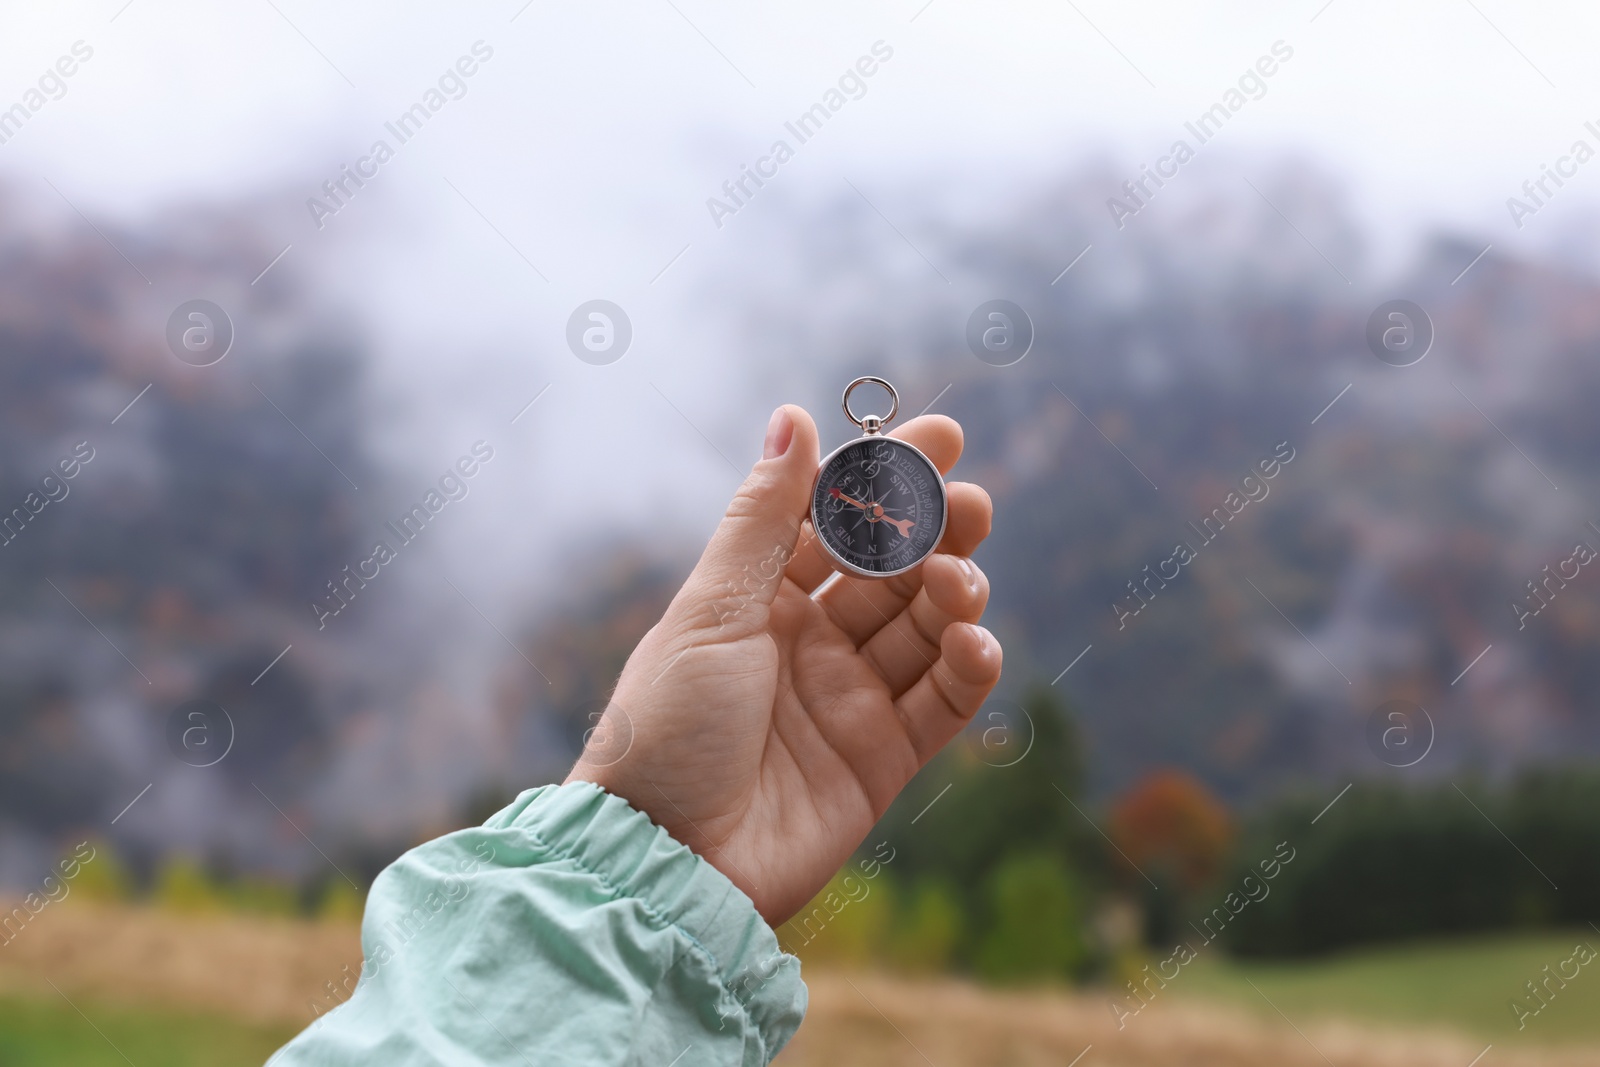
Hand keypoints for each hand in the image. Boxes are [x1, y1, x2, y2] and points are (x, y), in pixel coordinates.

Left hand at [565, 405, 999, 924]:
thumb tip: (792, 417)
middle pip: (893, 569)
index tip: (942, 435)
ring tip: (959, 583)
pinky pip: (942, 703)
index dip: (887, 476)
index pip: (837, 520)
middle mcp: (810, 641)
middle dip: (935, 531)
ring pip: (926, 627)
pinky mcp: (883, 759)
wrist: (663, 861)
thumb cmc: (664, 727)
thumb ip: (765, 518)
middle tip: (969, 505)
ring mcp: (850, 699)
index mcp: (760, 598)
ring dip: (954, 595)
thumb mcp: (711, 610)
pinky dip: (967, 668)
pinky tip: (973, 642)